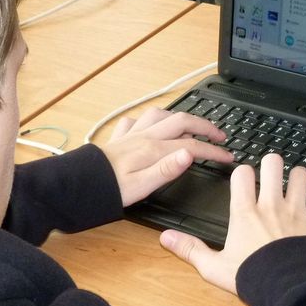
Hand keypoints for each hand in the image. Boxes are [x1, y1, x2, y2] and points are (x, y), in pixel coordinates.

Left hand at [102, 108, 232, 207]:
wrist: (77, 185)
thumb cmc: (108, 190)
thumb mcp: (141, 186)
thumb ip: (167, 169)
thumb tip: (190, 154)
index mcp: (153, 150)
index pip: (192, 145)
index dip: (213, 150)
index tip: (228, 157)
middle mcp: (144, 137)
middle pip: (181, 121)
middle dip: (205, 126)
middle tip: (219, 136)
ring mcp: (131, 135)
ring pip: (160, 115)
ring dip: (178, 117)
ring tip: (189, 126)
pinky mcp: (118, 138)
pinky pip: (135, 120)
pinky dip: (147, 121)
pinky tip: (149, 127)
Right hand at [160, 153, 305, 294]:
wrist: (288, 290)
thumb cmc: (252, 278)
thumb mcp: (214, 267)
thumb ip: (190, 250)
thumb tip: (166, 238)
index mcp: (246, 212)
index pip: (242, 173)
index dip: (242, 173)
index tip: (243, 180)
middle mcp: (272, 204)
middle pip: (273, 163)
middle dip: (272, 165)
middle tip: (271, 174)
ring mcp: (296, 211)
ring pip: (302, 175)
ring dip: (300, 177)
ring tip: (296, 184)